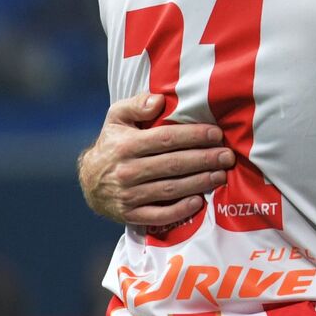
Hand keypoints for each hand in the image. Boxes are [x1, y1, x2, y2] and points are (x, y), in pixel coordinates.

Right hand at [78, 93, 233, 225]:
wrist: (88, 181)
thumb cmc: (112, 144)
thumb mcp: (116, 118)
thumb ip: (137, 105)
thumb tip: (159, 100)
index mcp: (126, 146)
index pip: (167, 139)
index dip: (194, 136)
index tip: (216, 134)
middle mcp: (127, 171)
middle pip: (173, 164)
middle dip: (205, 159)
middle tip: (227, 156)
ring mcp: (128, 195)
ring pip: (170, 189)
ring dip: (199, 182)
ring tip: (222, 175)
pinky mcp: (130, 215)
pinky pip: (158, 215)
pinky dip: (180, 210)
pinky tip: (199, 201)